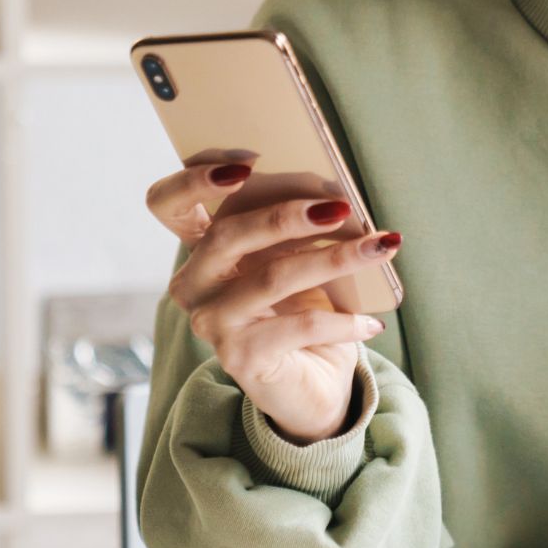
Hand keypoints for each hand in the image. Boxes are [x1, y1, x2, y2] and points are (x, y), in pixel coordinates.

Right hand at [145, 160, 401, 444]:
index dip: (194, 179)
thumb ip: (295, 226)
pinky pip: (299, 326)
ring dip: (335, 258)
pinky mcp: (239, 357)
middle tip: (341, 206)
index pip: (167, 203)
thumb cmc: (303, 310)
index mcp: (202, 250)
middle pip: (228, 233)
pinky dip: (343, 321)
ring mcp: (211, 322)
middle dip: (288, 214)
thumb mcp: (295, 259)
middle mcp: (194, 284)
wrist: (312, 385)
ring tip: (381, 247)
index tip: (247, 163)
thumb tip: (336, 196)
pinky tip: (372, 322)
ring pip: (272, 276)